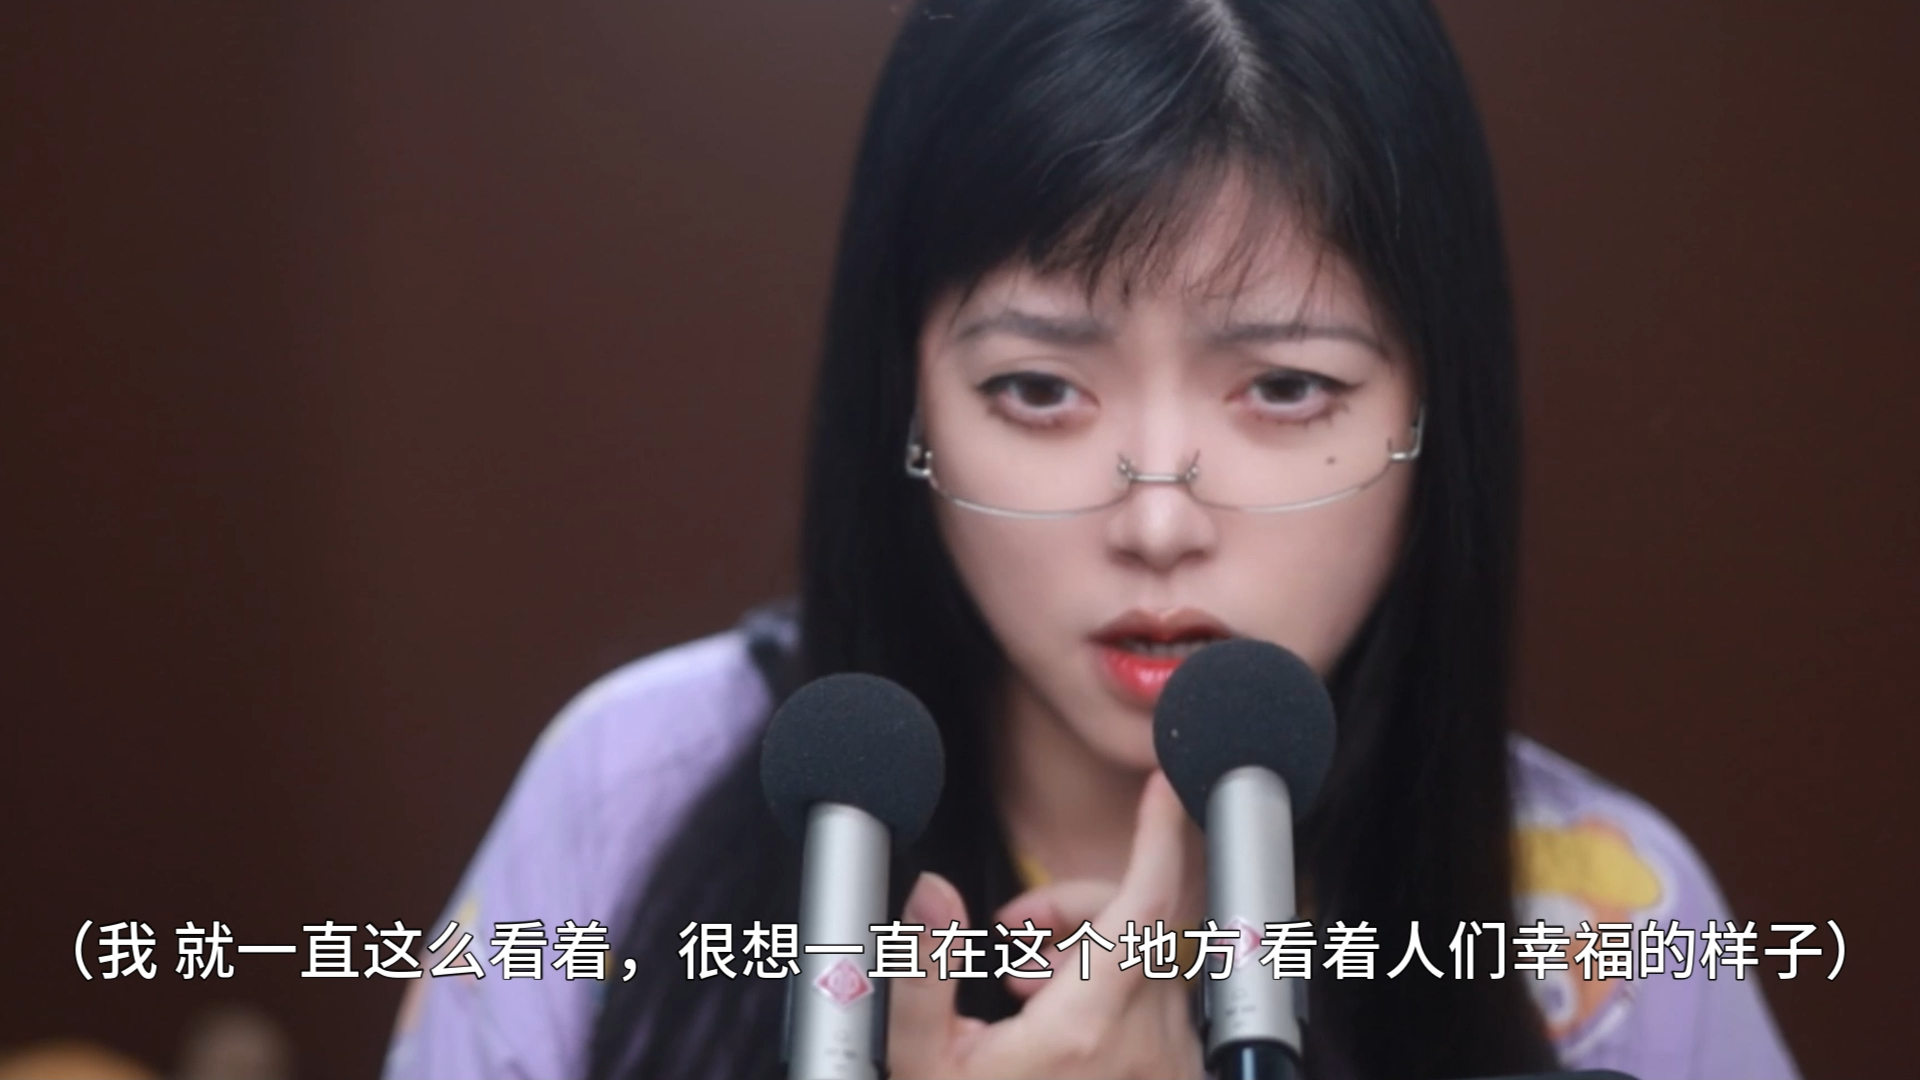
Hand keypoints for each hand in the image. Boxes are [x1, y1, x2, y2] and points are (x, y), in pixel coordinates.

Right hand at [887, 771, 1207, 1078]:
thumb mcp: (922, 1065)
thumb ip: (921, 969)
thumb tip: (931, 892)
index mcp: (1087, 1030)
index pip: (1146, 904)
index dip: (1158, 834)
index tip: (1162, 783)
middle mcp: (1148, 1046)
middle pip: (1137, 923)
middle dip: (1073, 905)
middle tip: (1008, 934)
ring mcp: (1172, 1069)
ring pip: (1150, 965)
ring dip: (1088, 954)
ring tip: (1018, 990)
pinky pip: (1160, 1009)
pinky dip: (1112, 995)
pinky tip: (1056, 1025)